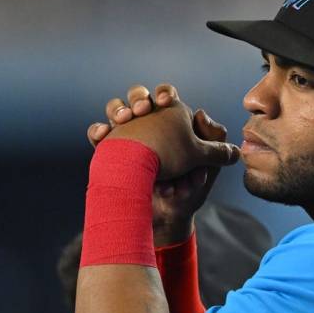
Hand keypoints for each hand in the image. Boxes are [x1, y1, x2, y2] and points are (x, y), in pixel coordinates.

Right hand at [86, 84, 235, 244]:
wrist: (164, 219)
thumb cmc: (189, 190)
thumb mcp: (208, 166)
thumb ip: (215, 140)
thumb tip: (200, 112)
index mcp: (174, 125)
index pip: (166, 96)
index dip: (164, 93)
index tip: (165, 101)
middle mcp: (150, 127)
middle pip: (138, 97)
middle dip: (138, 98)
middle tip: (141, 110)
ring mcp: (130, 139)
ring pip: (117, 111)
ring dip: (118, 110)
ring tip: (123, 120)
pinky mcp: (112, 152)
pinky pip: (99, 135)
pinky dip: (98, 131)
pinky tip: (103, 135)